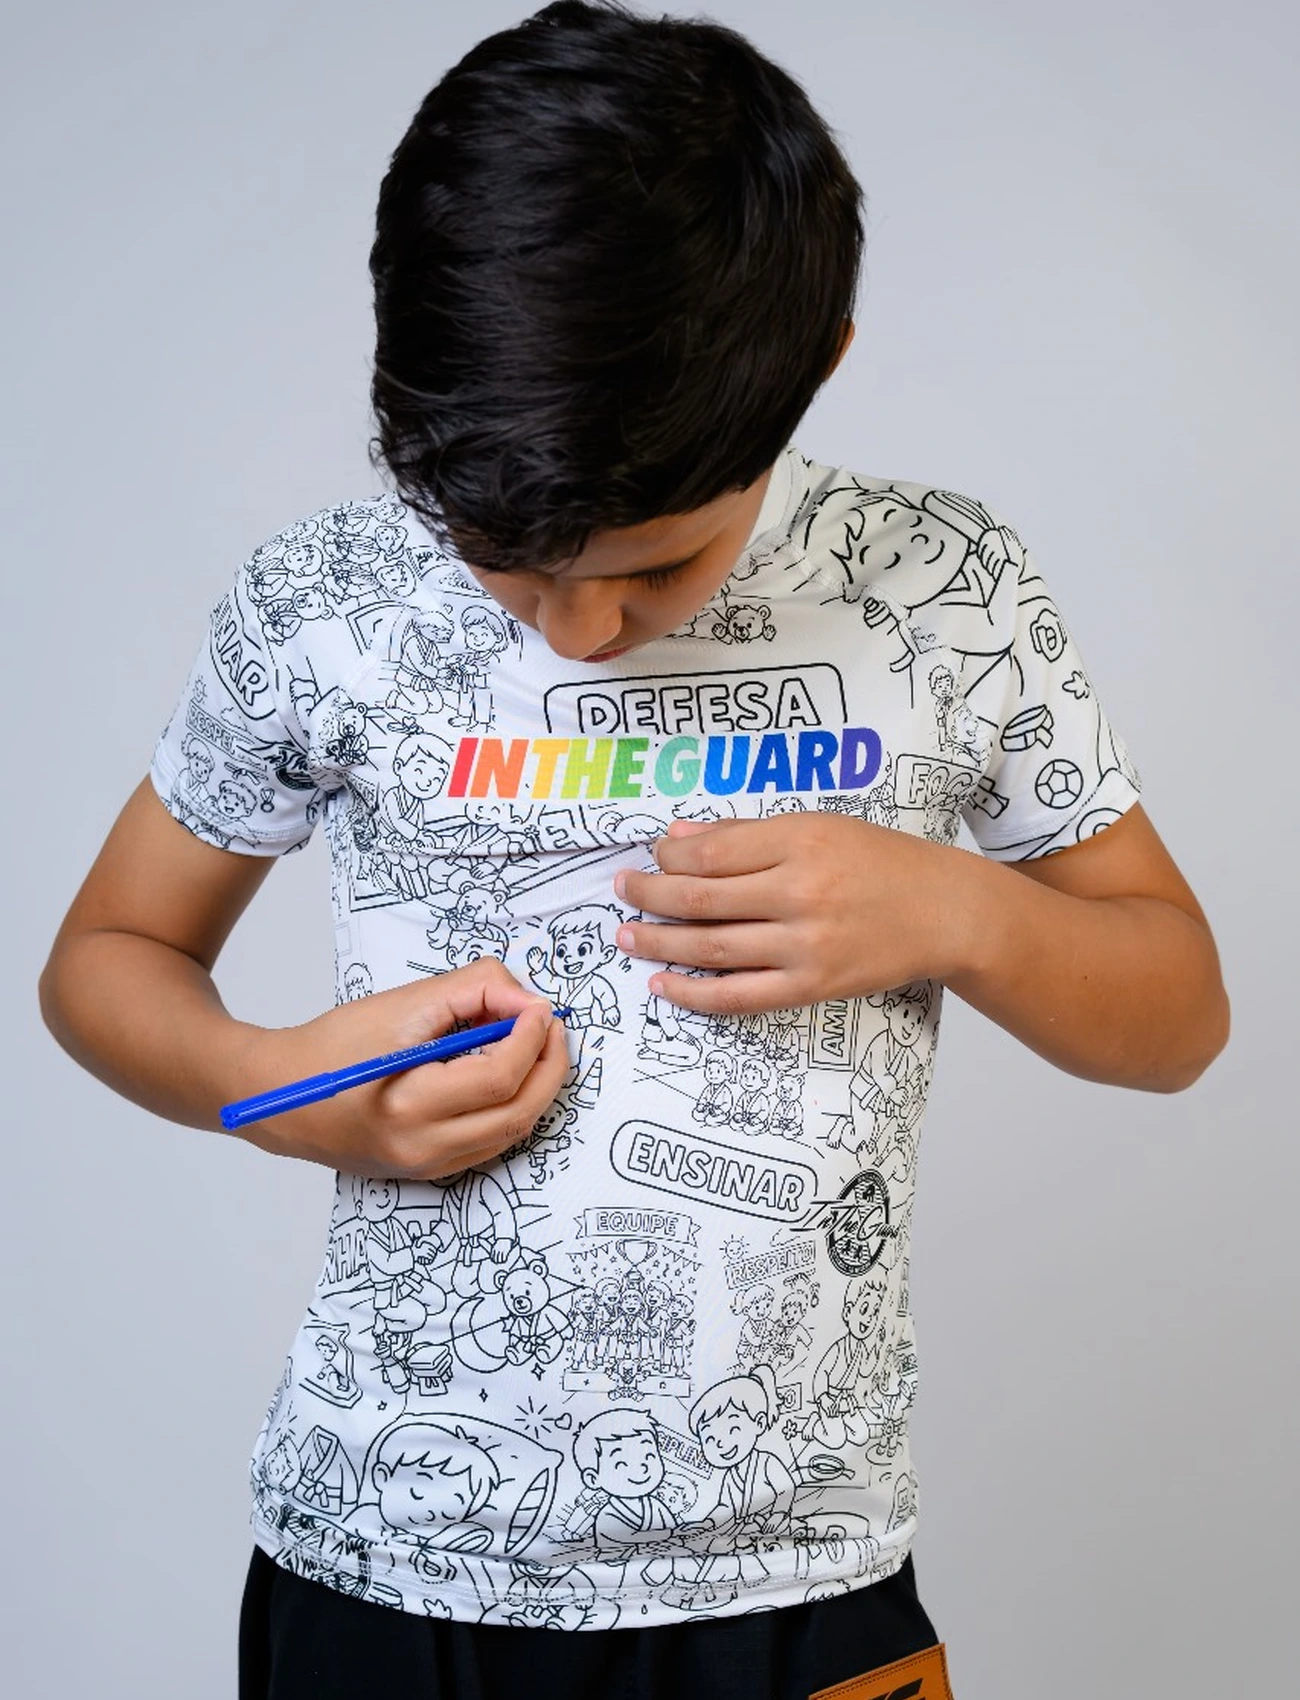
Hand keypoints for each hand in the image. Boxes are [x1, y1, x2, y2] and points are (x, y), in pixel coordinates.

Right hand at [234, 958, 570, 1179]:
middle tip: (551, 1027)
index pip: (499, 1077)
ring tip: (535, 1045)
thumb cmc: (332, 1046)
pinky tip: (508, 1073)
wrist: (278, 1096)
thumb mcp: (402, 1004)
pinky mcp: (428, 1170)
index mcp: (410, 1106)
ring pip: (511, 1133)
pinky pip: (490, 1142)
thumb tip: (524, 1002)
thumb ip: (470, 991)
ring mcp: (427, 1166)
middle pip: (518, 1113)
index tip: (539, 1008)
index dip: (531, 1038)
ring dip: (536, 1088)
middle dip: (548, 1067)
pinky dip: (512, 1107)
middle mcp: (422, 1148)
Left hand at [613, 814, 978, 1013]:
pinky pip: (738, 996)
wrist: (944, 912)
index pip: (710, 852)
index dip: (667, 857)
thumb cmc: (881, 862)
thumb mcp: (819, 826)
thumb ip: (746, 834)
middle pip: (699, 899)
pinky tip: (662, 984)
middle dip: (648, 895)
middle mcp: (800, 893)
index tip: (651, 857)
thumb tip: (677, 839)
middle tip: (621, 890)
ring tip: (626, 935)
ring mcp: (805, 945)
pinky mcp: (812, 986)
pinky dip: (693, 993)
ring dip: (657, 941)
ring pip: (709, 947)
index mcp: (800, 841)